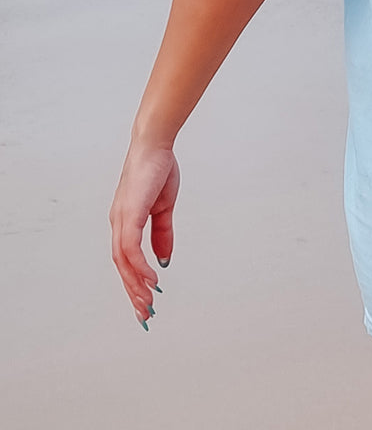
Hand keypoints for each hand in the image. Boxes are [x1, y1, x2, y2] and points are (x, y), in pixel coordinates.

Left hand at [109, 140, 179, 326]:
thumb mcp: (164, 207)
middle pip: (122, 266)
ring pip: (123, 262)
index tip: (145, 301)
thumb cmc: (158, 170)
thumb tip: (164, 260)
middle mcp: (118, 224)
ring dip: (135, 284)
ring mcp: (121, 219)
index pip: (127, 259)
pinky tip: (152, 278)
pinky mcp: (128, 214)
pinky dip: (139, 266)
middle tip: (145, 314)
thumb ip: (163, 233)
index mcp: (126, 222)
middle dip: (133, 292)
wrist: (155, 146)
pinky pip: (131, 248)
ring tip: (149, 302)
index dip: (135, 282)